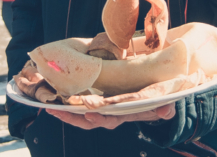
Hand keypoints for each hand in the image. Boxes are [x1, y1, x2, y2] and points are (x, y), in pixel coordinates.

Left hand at [45, 102, 175, 129]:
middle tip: (58, 111)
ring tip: (51, 108)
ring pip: (82, 115)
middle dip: (73, 117)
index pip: (110, 118)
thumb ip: (165, 109)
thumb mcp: (164, 105)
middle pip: (90, 120)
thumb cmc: (157, 99)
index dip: (99, 117)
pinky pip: (81, 106)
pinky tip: (56, 100)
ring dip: (66, 113)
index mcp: (125, 115)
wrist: (154, 96)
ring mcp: (104, 109)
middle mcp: (111, 114)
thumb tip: (165, 111)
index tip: (89, 113)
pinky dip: (69, 105)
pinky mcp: (99, 101)